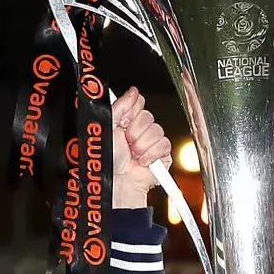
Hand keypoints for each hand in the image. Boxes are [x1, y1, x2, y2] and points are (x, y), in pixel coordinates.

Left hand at [109, 88, 169, 209]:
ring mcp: (151, 142)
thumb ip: (120, 105)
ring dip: (142, 144)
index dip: (131, 112)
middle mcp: (139, 129)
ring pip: (157, 130)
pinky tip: (143, 160)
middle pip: (148, 115)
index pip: (138, 102)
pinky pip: (164, 144)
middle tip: (126, 142)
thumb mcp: (109, 126)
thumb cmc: (109, 159)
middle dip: (135, 131)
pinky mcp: (162, 154)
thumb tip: (133, 91)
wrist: (119, 181)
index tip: (122, 122)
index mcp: (126, 120)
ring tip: (134, 154)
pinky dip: (152, 154)